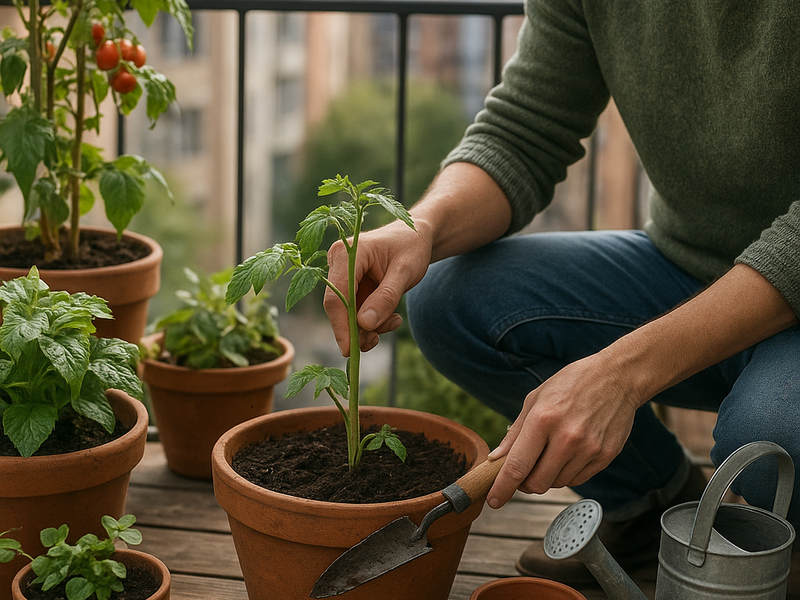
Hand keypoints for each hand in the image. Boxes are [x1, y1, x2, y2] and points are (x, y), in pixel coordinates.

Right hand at [324, 219, 432, 355]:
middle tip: (375, 342)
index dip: (341, 325)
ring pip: (346, 313)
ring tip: (393, 322)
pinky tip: (391, 318)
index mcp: (347, 253)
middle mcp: (338, 263)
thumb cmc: (412, 247)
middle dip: (356, 329)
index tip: (350, 350)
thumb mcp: (405, 272)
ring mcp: (342, 275)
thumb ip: (386, 297)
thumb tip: (365, 324)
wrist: (416, 237)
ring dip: (368, 327)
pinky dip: (371, 321)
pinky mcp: (349, 286)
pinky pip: (355, 312)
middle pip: (338, 307)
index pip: (337, 296)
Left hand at [486, 353, 639, 508]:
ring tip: (550, 451)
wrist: (616, 378)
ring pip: (557, 483)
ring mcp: (588, 449)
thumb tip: (496, 460)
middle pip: (537, 483)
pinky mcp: (605, 456)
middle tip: (524, 470)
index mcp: (543, 419)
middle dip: (525, 483)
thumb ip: (515, 433)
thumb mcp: (535, 399)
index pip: (517, 466)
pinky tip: (569, 453)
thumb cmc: (570, 384)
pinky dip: (566, 473)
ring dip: (547, 476)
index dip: (502, 488)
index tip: (493, 501)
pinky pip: (577, 480)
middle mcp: (566, 437)